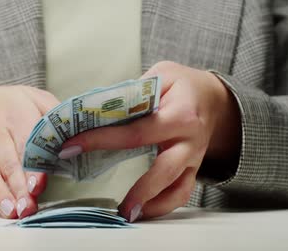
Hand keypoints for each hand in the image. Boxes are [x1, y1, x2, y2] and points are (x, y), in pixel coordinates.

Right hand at [0, 85, 59, 218]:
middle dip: (21, 182)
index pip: (28, 139)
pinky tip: (6, 209)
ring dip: (7, 194)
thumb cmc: (4, 107)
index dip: (35, 162)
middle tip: (32, 200)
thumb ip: (53, 111)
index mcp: (15, 113)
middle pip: (11, 161)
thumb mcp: (30, 97)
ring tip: (19, 210)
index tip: (39, 181)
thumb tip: (77, 133)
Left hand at [58, 61, 240, 221]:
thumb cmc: (182, 85)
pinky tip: (142, 211)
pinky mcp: (192, 169)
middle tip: (111, 200)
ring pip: (177, 188)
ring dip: (153, 204)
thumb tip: (96, 110)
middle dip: (137, 188)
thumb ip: (133, 93)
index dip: (102, 139)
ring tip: (127, 213)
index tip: (73, 146)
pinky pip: (182, 192)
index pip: (135, 131)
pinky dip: (163, 205)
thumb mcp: (161, 75)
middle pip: (163, 169)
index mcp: (179, 113)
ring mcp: (193, 158)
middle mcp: (189, 139)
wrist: (215, 98)